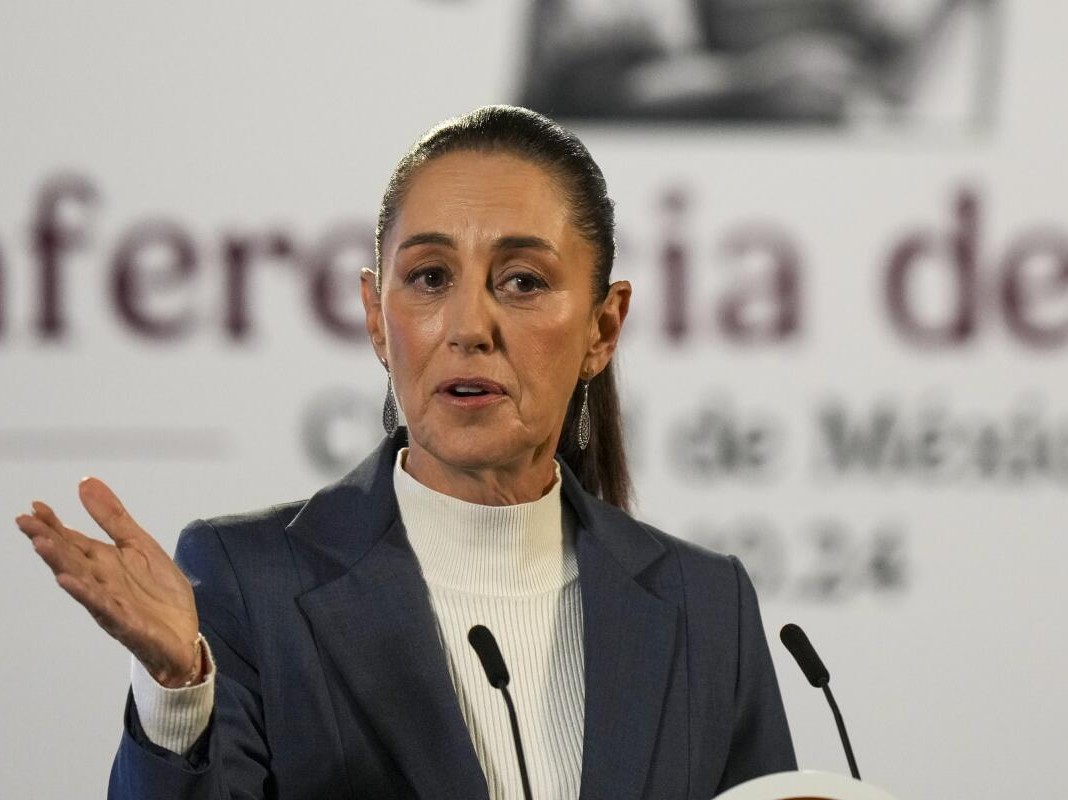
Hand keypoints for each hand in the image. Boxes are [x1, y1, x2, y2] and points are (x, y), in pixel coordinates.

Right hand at [16, 478, 201, 687]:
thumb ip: (113, 517)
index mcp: (105, 562)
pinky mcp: (126, 622)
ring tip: (41, 545)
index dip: (55, 524)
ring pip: (81, 580)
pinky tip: (70, 581)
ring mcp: (111, 602)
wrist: (184, 635)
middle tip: (26, 522)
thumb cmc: (159, 594)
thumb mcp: (140, 544)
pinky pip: (103, 607)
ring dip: (60, 563)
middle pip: (70, 557)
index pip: (73, 540)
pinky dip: (86, 594)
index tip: (35, 506)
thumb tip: (86, 483)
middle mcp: (101, 581)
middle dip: (48, 540)